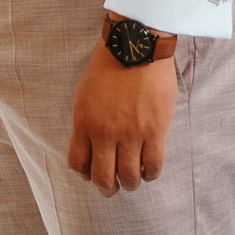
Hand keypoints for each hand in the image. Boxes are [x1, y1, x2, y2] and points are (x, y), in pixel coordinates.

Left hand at [66, 43, 175, 195]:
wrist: (135, 46)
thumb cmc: (108, 65)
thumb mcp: (84, 93)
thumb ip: (86, 121)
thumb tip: (91, 145)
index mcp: (84, 122)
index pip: (78, 163)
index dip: (85, 175)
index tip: (91, 174)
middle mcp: (105, 133)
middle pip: (103, 177)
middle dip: (107, 189)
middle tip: (112, 189)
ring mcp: (131, 133)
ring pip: (129, 176)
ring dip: (130, 184)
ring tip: (132, 181)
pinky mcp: (155, 130)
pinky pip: (153, 165)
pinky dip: (150, 174)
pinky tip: (149, 172)